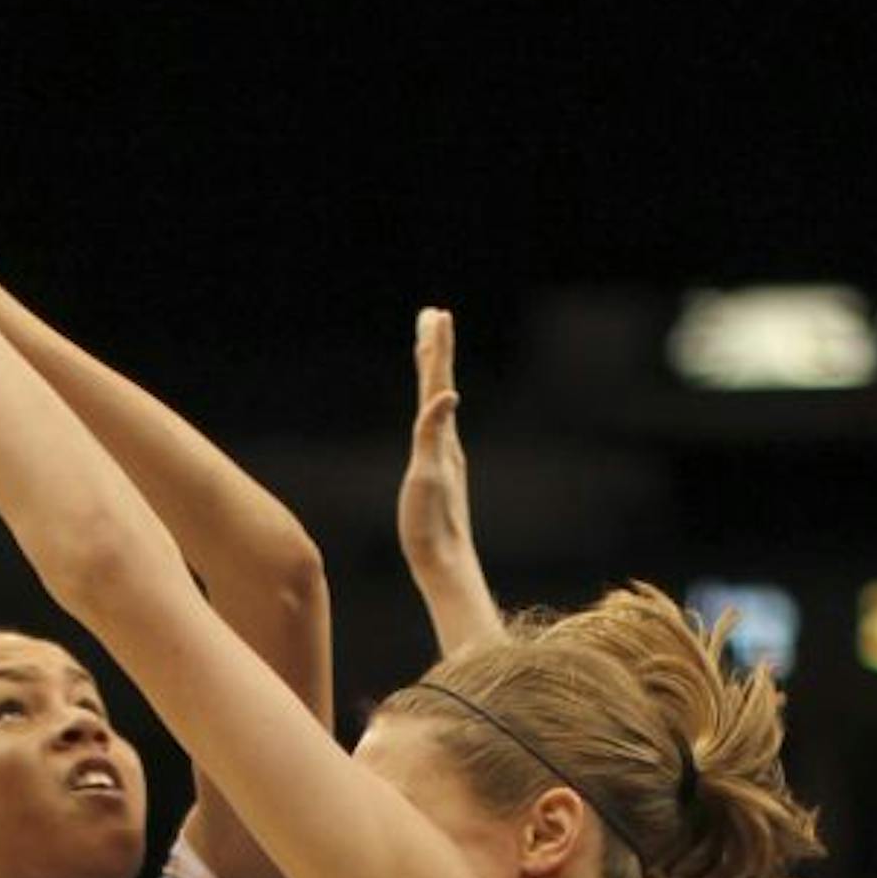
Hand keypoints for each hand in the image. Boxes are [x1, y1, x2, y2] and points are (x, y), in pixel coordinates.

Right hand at [398, 306, 475, 576]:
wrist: (443, 562)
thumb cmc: (430, 524)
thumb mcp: (429, 476)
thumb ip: (433, 432)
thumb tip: (448, 394)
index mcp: (441, 437)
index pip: (437, 382)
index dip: (436, 349)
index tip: (437, 315)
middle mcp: (445, 440)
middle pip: (439, 384)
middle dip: (435, 349)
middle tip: (433, 316)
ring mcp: (443, 455)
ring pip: (437, 402)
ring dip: (434, 373)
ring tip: (428, 349)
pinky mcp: (437, 471)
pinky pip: (432, 426)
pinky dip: (431, 404)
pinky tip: (435, 405)